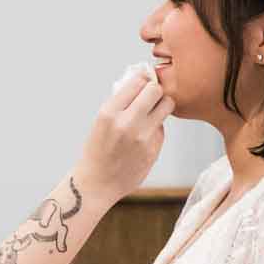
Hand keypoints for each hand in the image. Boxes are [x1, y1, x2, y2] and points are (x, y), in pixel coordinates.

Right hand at [75, 71, 172, 203]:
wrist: (96, 183)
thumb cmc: (97, 149)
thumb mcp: (101, 121)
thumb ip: (120, 102)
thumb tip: (142, 79)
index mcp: (109, 113)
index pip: (138, 82)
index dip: (143, 79)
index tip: (143, 82)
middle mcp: (127, 123)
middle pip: (156, 91)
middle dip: (155, 90)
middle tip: (151, 95)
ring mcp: (143, 138)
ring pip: (166, 107)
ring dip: (161, 106)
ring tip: (150, 112)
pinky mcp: (153, 150)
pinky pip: (162, 128)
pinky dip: (155, 128)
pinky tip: (143, 136)